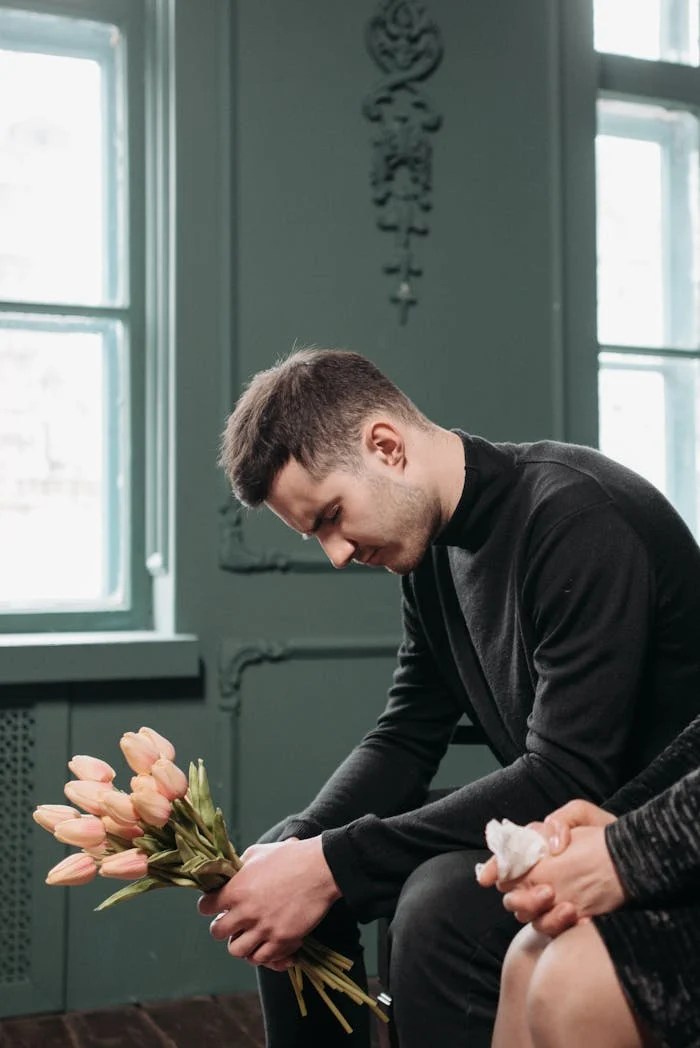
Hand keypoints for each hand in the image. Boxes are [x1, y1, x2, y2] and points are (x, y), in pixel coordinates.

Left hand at [197, 836, 341, 969]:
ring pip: (236, 951)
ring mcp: (264, 929)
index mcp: (236, 889)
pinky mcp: (282, 940)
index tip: (214, 905)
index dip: (208, 906)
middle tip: (232, 922)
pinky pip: (261, 959)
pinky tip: (267, 943)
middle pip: (218, 932)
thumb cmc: (290, 856)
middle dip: (222, 927)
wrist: (321, 869)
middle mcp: (246, 912)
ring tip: (248, 935)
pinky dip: (261, 953)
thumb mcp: (258, 853)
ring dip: (240, 943)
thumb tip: (230, 875)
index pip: (205, 907)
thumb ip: (239, 868)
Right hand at [477, 801, 620, 936]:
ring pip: (530, 918)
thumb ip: (561, 820)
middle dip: (522, 898)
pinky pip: (555, 933)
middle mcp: (539, 879)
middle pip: (511, 896)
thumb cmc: (608, 837)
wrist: (637, 864)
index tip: (487, 878)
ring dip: (544, 915)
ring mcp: (552, 903)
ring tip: (570, 908)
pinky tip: (582, 921)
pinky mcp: (568, 922)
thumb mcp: (585, 816)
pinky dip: (563, 928)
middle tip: (547, 892)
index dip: (493, 869)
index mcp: (537, 853)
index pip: (505, 862)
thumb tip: (551, 844)